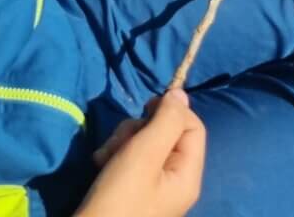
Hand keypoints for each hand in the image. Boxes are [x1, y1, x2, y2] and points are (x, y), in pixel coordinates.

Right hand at [74, 91, 204, 216]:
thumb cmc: (119, 200)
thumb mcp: (144, 155)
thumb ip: (166, 121)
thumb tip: (181, 94)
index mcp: (187, 176)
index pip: (193, 126)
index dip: (171, 112)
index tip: (145, 109)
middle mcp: (174, 181)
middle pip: (166, 132)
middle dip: (138, 129)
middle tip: (120, 143)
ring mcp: (153, 187)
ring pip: (144, 143)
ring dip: (122, 141)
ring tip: (106, 158)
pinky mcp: (132, 190)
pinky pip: (129, 159)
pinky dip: (114, 155)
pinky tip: (100, 164)